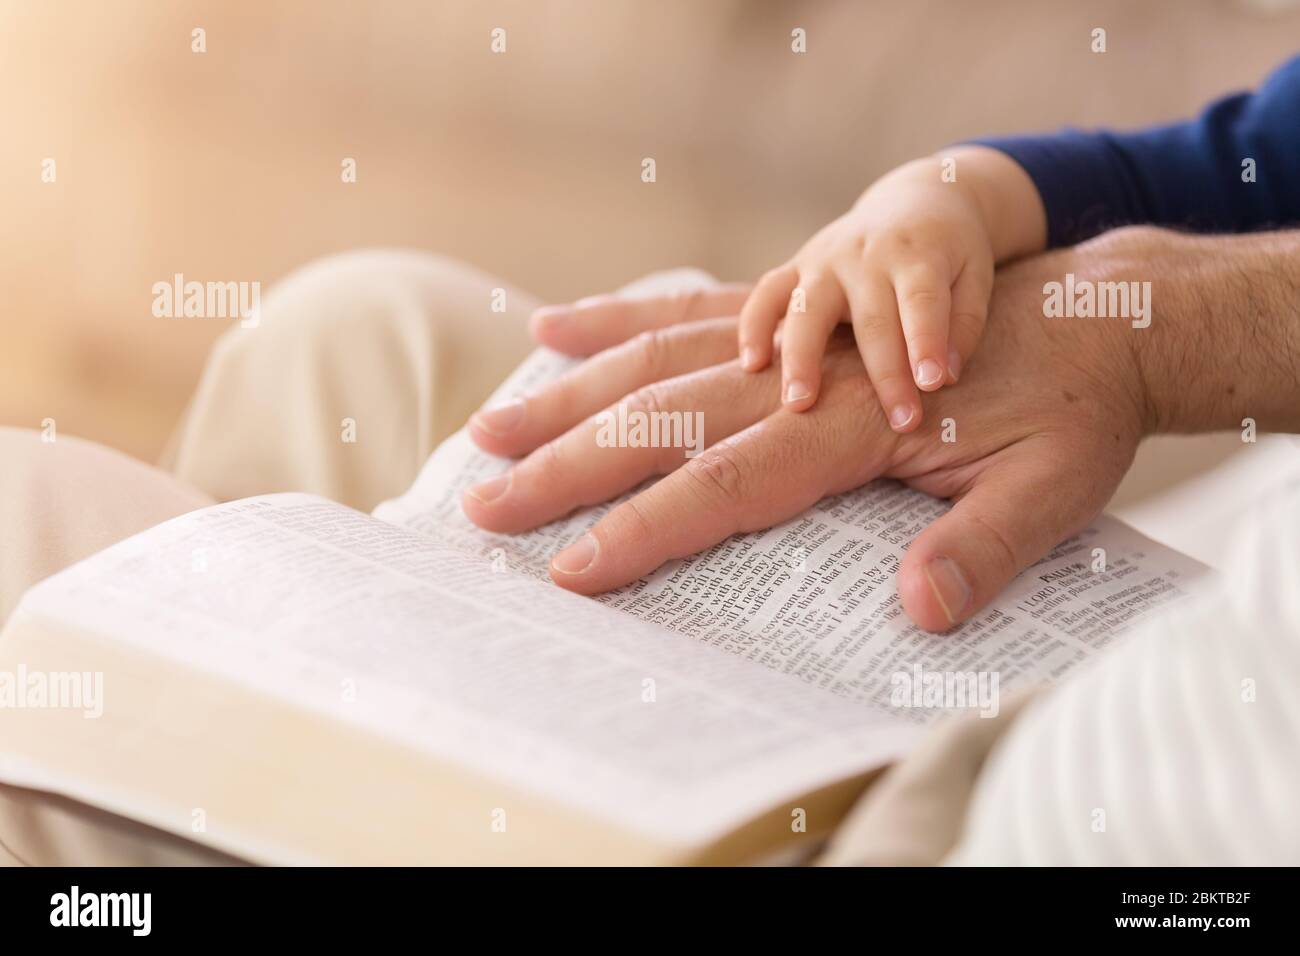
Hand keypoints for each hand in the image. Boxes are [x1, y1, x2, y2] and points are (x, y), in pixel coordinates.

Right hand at [464, 233, 1157, 631]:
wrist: (1101, 315)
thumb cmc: (1075, 411)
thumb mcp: (1059, 489)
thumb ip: (988, 547)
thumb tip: (920, 612)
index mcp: (857, 428)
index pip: (730, 484)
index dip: (646, 528)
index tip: (571, 568)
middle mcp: (807, 375)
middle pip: (663, 420)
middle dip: (569, 466)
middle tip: (484, 502)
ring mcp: (792, 336)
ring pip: (655, 361)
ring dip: (567, 395)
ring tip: (489, 425)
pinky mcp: (792, 316)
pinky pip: (687, 312)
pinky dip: (615, 319)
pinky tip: (552, 325)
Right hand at [738, 146, 1044, 427]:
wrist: (915, 202)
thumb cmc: (950, 255)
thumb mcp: (974, 276)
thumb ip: (964, 325)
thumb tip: (943, 376)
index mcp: (919, 254)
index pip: (923, 301)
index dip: (926, 342)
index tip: (931, 385)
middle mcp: (867, 255)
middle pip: (872, 318)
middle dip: (885, 374)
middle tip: (900, 423)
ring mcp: (825, 260)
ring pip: (807, 308)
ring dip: (802, 357)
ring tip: (799, 405)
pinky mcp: (794, 267)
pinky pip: (765, 295)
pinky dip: (753, 327)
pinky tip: (752, 365)